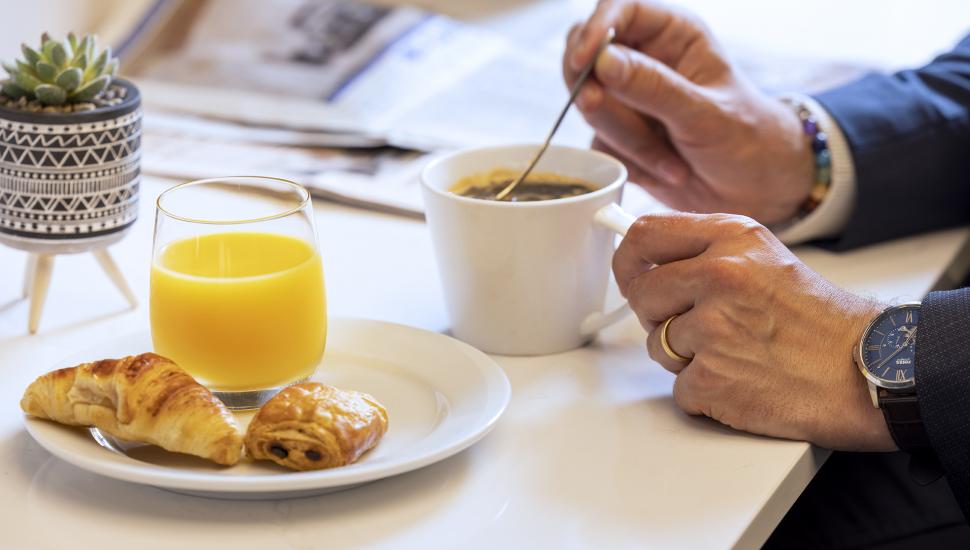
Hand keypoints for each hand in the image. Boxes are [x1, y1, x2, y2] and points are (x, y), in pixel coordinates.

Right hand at [563, 0, 814, 224]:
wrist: (754, 188)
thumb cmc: (746, 139)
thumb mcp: (705, 113)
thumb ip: (653, 86)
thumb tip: (602, 61)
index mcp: (672, 34)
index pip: (618, 9)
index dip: (595, 31)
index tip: (584, 61)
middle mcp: (645, 60)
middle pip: (586, 56)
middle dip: (593, 90)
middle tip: (598, 108)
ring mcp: (627, 99)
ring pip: (591, 107)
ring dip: (627, 139)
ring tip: (673, 160)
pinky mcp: (618, 135)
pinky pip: (600, 144)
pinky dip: (630, 162)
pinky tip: (667, 169)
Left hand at [613, 212, 893, 450]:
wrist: (865, 369)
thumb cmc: (816, 318)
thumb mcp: (763, 256)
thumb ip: (705, 251)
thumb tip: (643, 259)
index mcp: (731, 238)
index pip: (644, 235)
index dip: (628, 260)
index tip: (631, 274)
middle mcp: (719, 276)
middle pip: (641, 293)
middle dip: (659, 315)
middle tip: (701, 326)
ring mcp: (713, 329)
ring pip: (657, 342)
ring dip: (686, 356)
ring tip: (737, 352)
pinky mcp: (711, 379)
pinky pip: (678, 386)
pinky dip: (704, 391)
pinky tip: (743, 379)